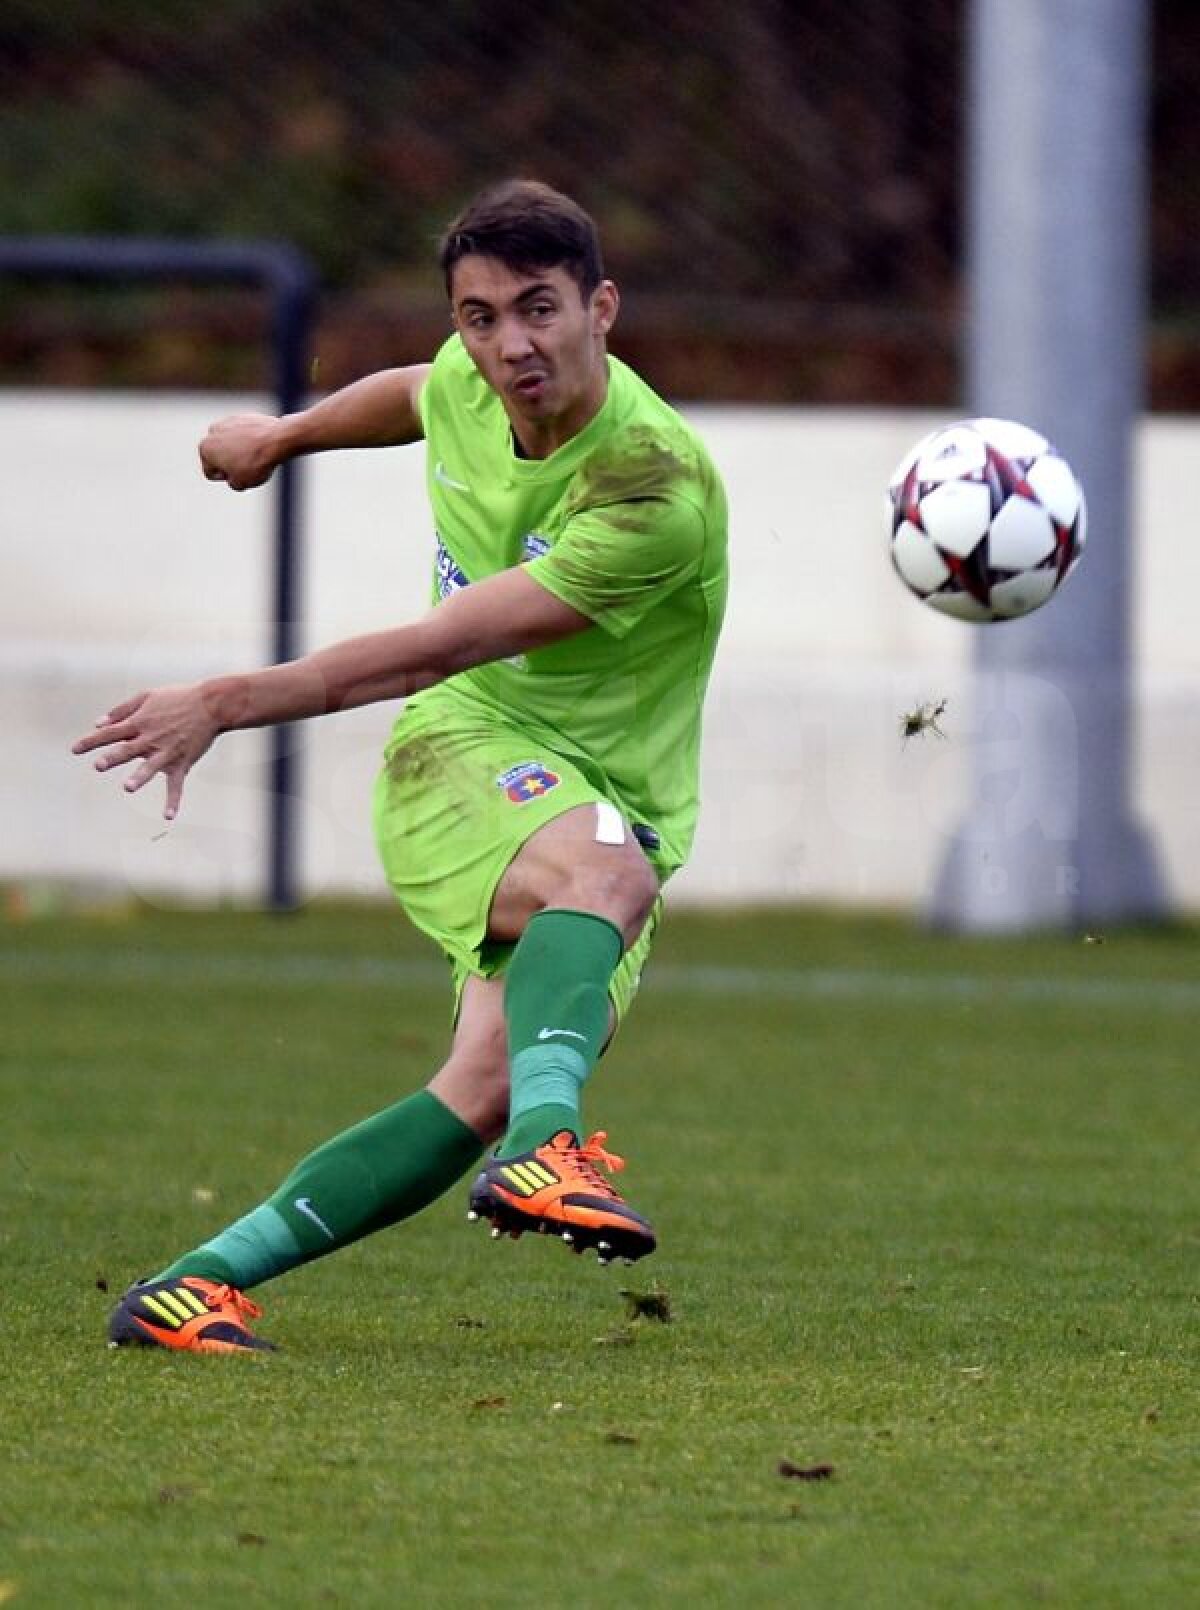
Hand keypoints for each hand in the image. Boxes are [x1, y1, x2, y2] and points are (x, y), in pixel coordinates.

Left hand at [72, 684, 220, 819]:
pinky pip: (176, 784)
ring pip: (150, 767)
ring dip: (139, 777)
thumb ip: (120, 710)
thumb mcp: (146, 696)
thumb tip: (98, 723)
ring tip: (129, 787)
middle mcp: (151, 738)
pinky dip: (173, 800)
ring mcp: (167, 752)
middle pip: (127, 749)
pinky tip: (168, 815)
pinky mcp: (182, 762)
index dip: (91, 741)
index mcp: (140, 722)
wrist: (211, 704)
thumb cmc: (179, 698)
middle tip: (99, 765)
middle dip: (112, 758)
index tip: (75, 750)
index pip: (110, 733)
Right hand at [198, 413, 284, 489]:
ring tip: (256, 456)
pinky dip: (250, 441)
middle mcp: (212, 432)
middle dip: (232, 463)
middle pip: (220, 456)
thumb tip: (234, 476)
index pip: (211, 472)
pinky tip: (261, 446)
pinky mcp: (243, 416)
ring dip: (240, 451)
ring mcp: (227, 421)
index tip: (241, 474)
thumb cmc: (255, 463)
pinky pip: (244, 435)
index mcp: (204, 448)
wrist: (276, 440)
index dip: (228, 478)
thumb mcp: (240, 484)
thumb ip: (231, 482)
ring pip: (232, 444)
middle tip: (249, 466)